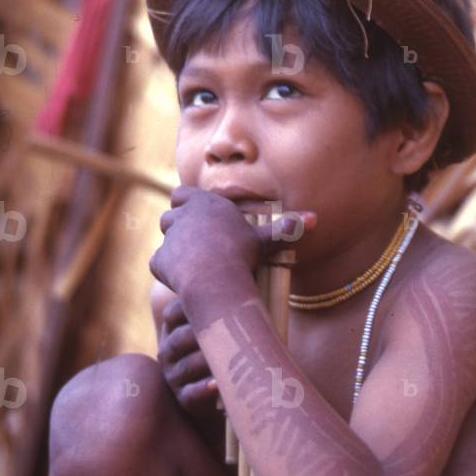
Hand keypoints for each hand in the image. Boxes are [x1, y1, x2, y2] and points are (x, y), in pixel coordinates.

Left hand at [149, 186, 316, 305]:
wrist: (218, 277)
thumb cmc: (243, 254)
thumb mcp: (266, 240)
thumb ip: (287, 228)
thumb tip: (316, 218)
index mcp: (206, 203)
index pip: (182, 194)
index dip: (186, 205)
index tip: (196, 218)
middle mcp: (183, 215)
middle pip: (170, 216)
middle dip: (179, 228)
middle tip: (196, 246)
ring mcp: (169, 237)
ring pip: (165, 239)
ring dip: (174, 248)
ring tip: (193, 263)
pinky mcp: (159, 260)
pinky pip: (160, 264)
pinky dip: (169, 272)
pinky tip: (186, 281)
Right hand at [157, 297, 219, 421]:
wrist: (217, 390)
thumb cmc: (222, 346)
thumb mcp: (216, 324)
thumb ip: (222, 301)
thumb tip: (249, 264)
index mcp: (173, 328)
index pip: (173, 313)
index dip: (191, 305)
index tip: (218, 298)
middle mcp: (168, 351)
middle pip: (179, 338)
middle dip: (203, 332)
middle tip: (228, 327)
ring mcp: (174, 376)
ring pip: (187, 366)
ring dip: (207, 360)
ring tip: (228, 355)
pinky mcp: (184, 399)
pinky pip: (192, 393)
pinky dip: (205, 389)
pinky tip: (218, 383)